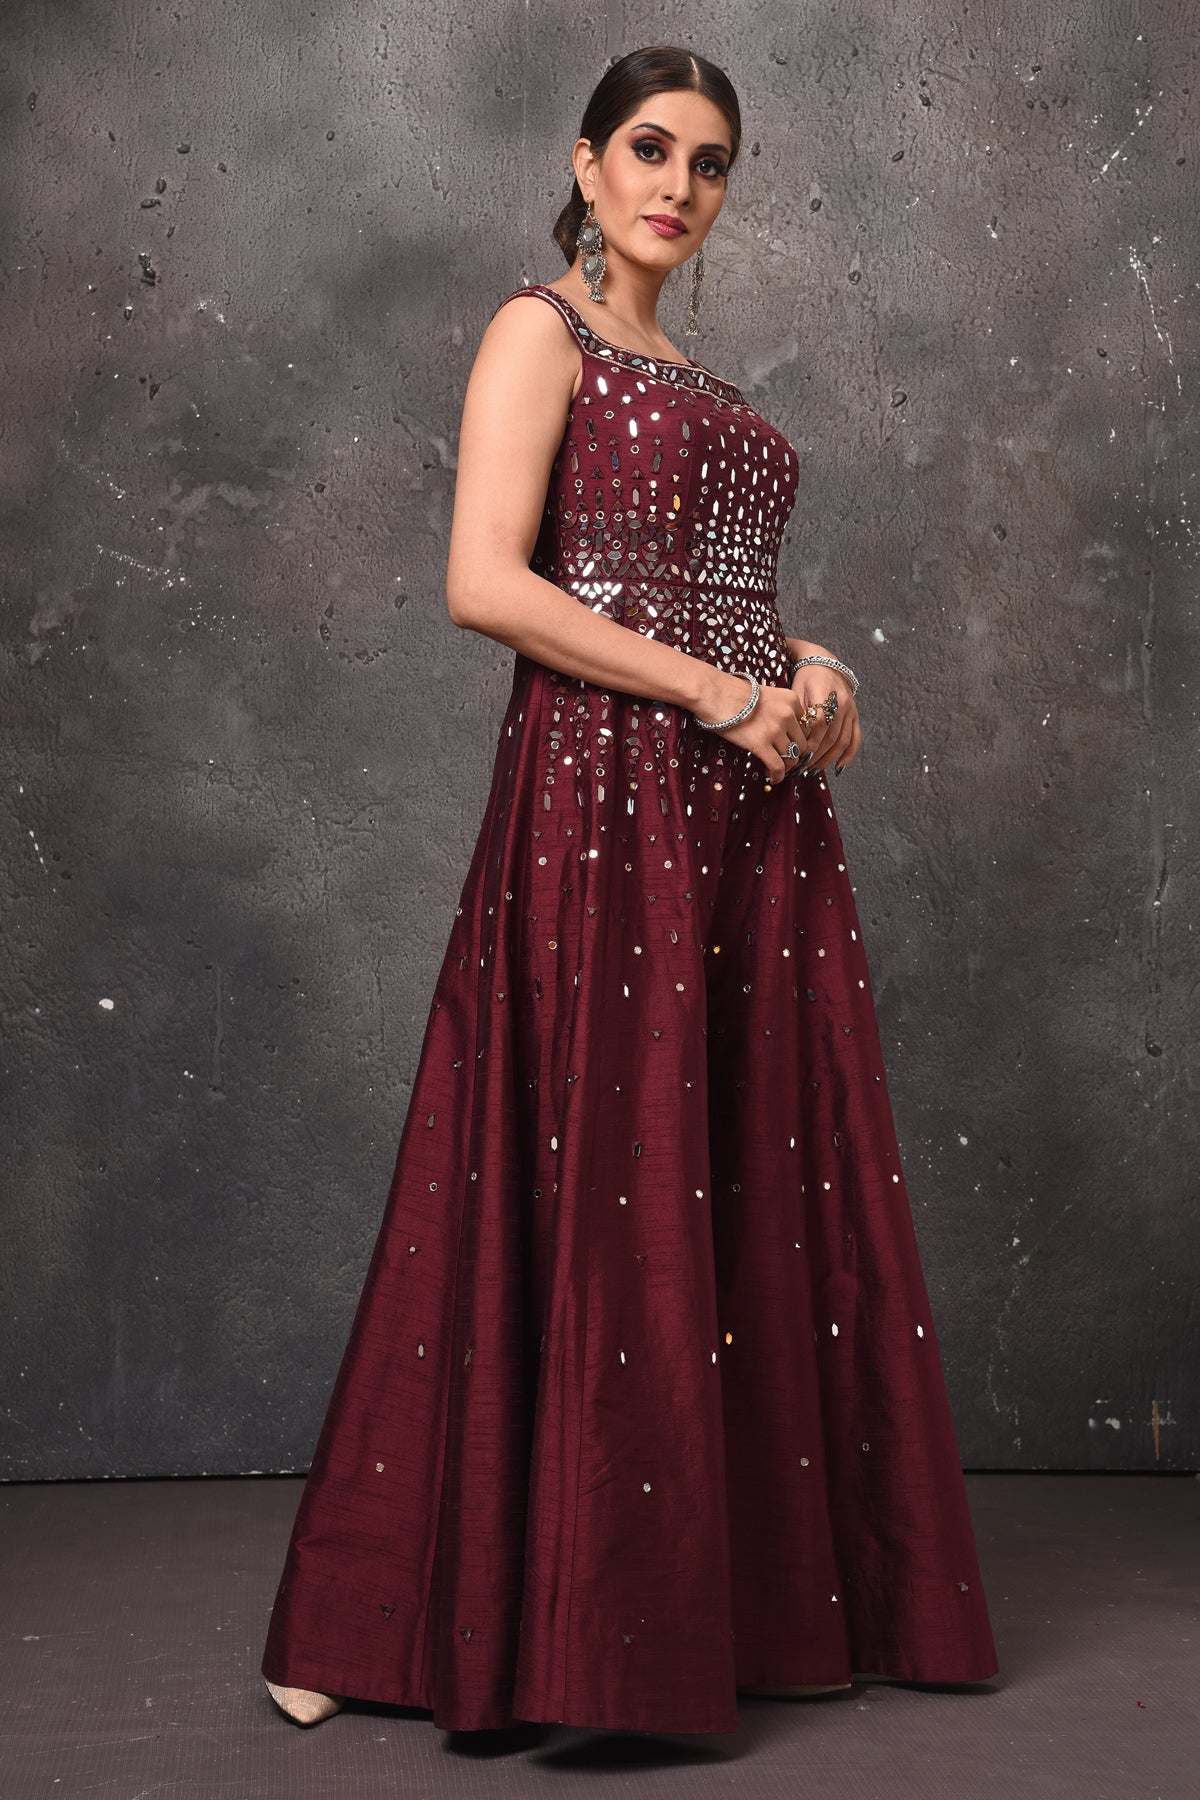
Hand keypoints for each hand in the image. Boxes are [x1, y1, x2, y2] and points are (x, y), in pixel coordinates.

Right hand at [695, 668, 815, 782]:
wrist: (715, 693)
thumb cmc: (734, 694)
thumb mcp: (766, 695)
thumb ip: (779, 710)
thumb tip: (784, 733)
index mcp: (791, 700)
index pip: (806, 727)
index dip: (799, 740)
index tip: (791, 747)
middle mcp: (787, 714)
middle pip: (802, 744)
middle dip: (795, 755)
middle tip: (784, 761)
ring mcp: (775, 729)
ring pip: (792, 757)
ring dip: (785, 767)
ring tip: (775, 769)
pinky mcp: (761, 743)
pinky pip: (778, 766)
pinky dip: (777, 776)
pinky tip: (772, 778)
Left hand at [789, 665, 860, 775]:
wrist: (823, 664)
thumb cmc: (805, 678)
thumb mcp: (796, 691)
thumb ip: (798, 714)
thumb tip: (793, 741)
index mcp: (826, 695)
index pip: (819, 724)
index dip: (809, 742)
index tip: (797, 756)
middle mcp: (842, 704)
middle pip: (831, 736)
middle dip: (816, 756)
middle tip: (802, 768)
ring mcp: (851, 710)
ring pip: (842, 740)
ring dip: (828, 758)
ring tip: (814, 770)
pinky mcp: (855, 715)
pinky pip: (855, 738)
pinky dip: (848, 755)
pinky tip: (838, 768)